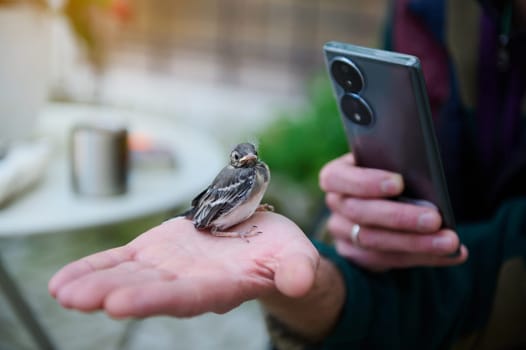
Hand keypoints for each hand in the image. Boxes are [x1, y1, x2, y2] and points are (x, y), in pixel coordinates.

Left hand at [49, 212, 318, 317]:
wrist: (262, 241)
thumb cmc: (282, 252)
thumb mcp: (297, 256)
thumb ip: (298, 269)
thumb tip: (301, 280)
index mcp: (222, 286)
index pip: (186, 297)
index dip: (155, 299)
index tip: (120, 304)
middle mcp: (189, 282)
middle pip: (149, 289)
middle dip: (113, 293)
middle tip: (77, 299)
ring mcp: (169, 266)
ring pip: (130, 275)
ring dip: (95, 282)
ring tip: (63, 292)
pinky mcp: (157, 250)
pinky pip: (123, 259)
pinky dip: (96, 267)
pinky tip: (65, 280)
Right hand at [319, 153, 467, 270]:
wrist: (395, 195)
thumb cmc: (396, 170)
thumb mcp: (393, 162)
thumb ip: (401, 166)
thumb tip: (425, 178)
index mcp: (336, 175)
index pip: (336, 178)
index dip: (365, 182)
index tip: (398, 183)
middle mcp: (336, 204)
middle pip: (358, 213)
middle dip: (399, 217)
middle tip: (435, 219)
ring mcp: (342, 232)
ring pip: (372, 241)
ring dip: (415, 243)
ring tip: (449, 242)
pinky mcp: (357, 254)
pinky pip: (386, 260)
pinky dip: (423, 257)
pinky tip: (452, 254)